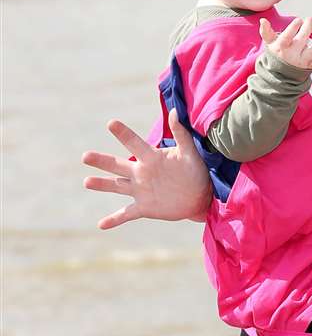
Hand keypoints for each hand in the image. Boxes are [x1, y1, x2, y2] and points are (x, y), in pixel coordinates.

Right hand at [81, 109, 210, 228]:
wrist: (201, 196)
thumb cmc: (195, 171)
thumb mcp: (190, 152)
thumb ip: (181, 133)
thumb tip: (173, 111)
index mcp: (151, 158)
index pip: (135, 143)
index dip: (124, 133)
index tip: (111, 123)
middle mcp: (141, 172)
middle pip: (117, 165)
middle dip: (101, 160)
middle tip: (85, 156)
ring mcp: (141, 190)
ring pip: (117, 186)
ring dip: (101, 185)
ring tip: (86, 182)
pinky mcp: (144, 207)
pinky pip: (126, 214)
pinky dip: (114, 219)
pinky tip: (101, 224)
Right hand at [260, 17, 311, 71]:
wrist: (280, 75)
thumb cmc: (276, 54)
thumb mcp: (270, 44)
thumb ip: (266, 32)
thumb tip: (263, 20)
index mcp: (281, 48)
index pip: (286, 37)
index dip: (292, 28)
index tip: (298, 20)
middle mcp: (292, 55)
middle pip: (301, 41)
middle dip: (307, 29)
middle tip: (309, 19)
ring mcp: (301, 61)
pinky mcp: (309, 66)